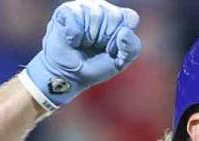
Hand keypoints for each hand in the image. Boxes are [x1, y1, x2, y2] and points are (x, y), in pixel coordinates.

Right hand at [24, 0, 141, 107]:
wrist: (70, 75)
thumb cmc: (96, 66)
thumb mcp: (120, 62)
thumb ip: (131, 48)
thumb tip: (125, 32)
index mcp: (121, 20)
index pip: (130, 17)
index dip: (122, 37)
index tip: (112, 49)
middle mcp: (104, 9)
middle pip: (114, 16)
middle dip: (105, 38)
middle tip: (95, 47)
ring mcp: (85, 7)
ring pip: (95, 15)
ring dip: (89, 37)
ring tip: (84, 43)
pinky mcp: (67, 10)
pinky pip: (76, 16)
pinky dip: (74, 35)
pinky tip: (72, 40)